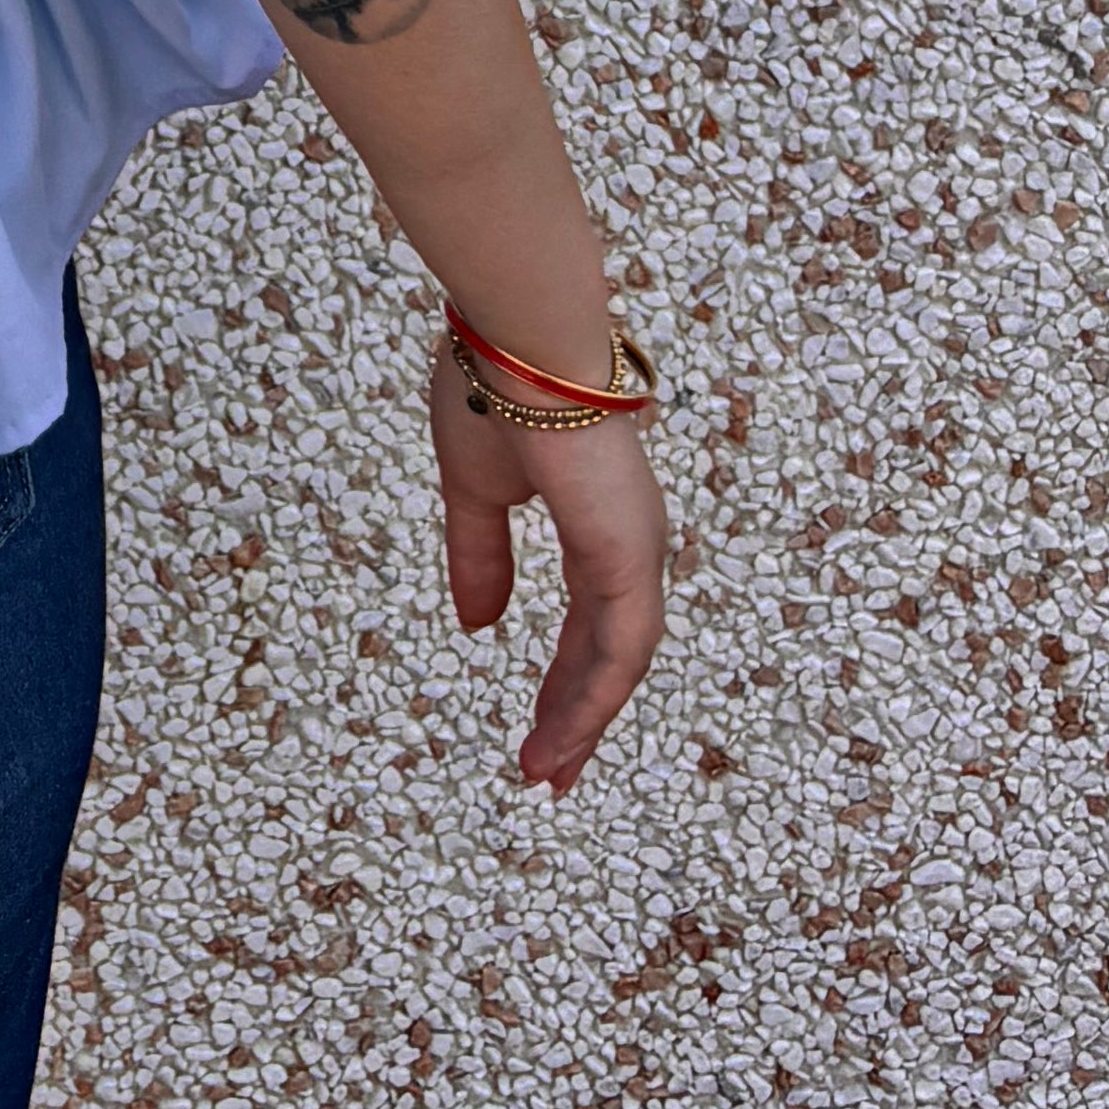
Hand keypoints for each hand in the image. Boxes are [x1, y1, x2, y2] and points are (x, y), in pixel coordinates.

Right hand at [433, 341, 665, 794]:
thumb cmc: (493, 387)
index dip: (564, 682)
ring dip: (582, 721)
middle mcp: (629, 542)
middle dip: (578, 716)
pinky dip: (592, 699)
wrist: (514, 336)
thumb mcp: (474, 490)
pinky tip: (561, 737)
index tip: (539, 733)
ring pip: (620, 662)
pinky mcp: (628, 554)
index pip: (590, 624)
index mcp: (598, 523)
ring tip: (544, 772)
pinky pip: (620, 649)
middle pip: (611, 654)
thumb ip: (481, 558)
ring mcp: (634, 548)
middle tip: (548, 772)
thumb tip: (478, 625)